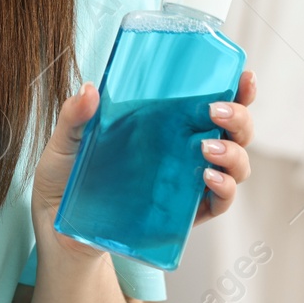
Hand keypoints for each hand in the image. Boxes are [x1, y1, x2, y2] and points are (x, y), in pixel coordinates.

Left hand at [31, 69, 258, 255]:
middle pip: (234, 131)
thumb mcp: (65, 143)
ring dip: (233, 154)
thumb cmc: (66, 177)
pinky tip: (208, 177)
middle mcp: (184, 149)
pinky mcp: (186, 214)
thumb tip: (90, 89)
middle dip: (239, 118)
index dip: (237, 91)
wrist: (59, 224)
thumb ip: (75, 116)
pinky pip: (219, 202)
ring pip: (236, 164)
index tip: (244, 77)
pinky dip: (223, 189)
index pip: (212, 102)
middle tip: (216, 113)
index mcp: (165, 124)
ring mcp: (188, 181)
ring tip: (207, 149)